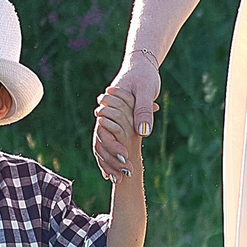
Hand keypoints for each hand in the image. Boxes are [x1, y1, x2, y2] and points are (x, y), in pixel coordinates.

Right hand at [96, 52, 160, 178]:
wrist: (141, 66)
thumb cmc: (144, 76)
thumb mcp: (146, 91)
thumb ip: (143, 111)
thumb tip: (143, 133)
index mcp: (110, 107)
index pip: (104, 132)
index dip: (112, 148)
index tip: (124, 160)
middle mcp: (106, 116)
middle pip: (101, 142)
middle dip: (110, 161)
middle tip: (121, 178)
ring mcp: (110, 121)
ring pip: (102, 146)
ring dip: (109, 163)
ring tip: (117, 180)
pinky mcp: (118, 124)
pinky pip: (109, 143)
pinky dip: (111, 158)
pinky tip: (114, 174)